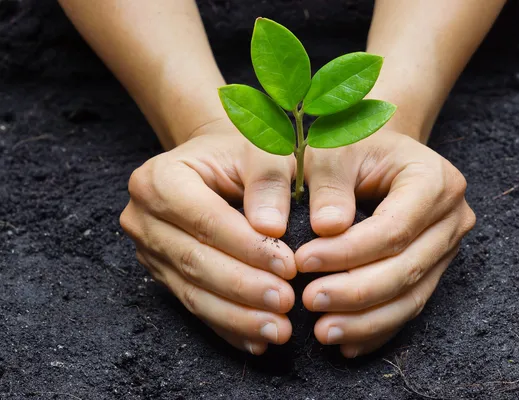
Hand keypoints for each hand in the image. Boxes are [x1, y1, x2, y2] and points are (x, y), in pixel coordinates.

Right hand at [120, 119, 297, 354]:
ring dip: (237, 316)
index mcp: (160, 179)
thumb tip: (272, 228)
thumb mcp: (261, 151)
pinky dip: (227, 326)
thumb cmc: (242, 153)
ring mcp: (150, 251)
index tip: (289, 267)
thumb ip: (268, 181)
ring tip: (278, 330)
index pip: (206, 220)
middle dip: (244, 287)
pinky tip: (256, 341)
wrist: (217, 164)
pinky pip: (194, 306)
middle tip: (286, 303)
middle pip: (195, 260)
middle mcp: (144, 218)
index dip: (248, 247)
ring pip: (193, 291)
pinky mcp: (163, 275)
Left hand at [296, 129, 475, 357]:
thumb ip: (329, 184)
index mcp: (434, 180)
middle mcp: (451, 217)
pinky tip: (347, 344)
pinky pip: (409, 307)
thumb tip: (326, 229)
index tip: (302, 261)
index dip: (348, 253)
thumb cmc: (350, 146)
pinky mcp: (433, 269)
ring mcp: (446, 248)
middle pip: (406, 268)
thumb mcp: (333, 151)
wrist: (376, 152)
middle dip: (355, 292)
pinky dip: (377, 328)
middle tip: (309, 302)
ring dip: (366, 320)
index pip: (393, 229)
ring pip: (411, 296)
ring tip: (323, 332)